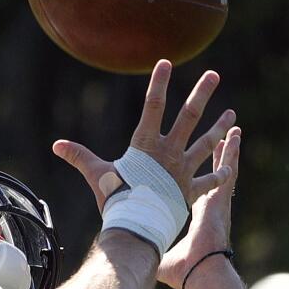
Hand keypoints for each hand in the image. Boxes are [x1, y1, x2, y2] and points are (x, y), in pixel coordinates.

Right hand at [52, 59, 236, 212]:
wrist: (135, 226)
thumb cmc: (114, 198)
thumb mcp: (96, 173)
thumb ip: (80, 156)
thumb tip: (56, 144)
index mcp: (146, 144)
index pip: (153, 106)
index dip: (159, 83)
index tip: (166, 62)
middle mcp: (169, 152)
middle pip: (188, 117)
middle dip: (201, 94)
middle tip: (213, 76)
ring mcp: (182, 170)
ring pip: (206, 144)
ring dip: (219, 128)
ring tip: (232, 114)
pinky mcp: (189, 191)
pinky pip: (209, 181)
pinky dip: (219, 175)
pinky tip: (230, 167)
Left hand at [158, 126, 239, 288]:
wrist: (199, 274)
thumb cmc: (182, 270)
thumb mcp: (159, 252)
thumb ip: (146, 247)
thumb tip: (130, 255)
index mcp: (189, 213)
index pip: (190, 189)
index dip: (191, 175)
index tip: (187, 161)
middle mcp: (204, 204)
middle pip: (207, 172)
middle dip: (212, 154)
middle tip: (215, 136)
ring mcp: (214, 202)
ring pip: (221, 168)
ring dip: (224, 148)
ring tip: (230, 128)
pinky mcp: (220, 201)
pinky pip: (227, 171)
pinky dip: (230, 154)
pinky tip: (234, 137)